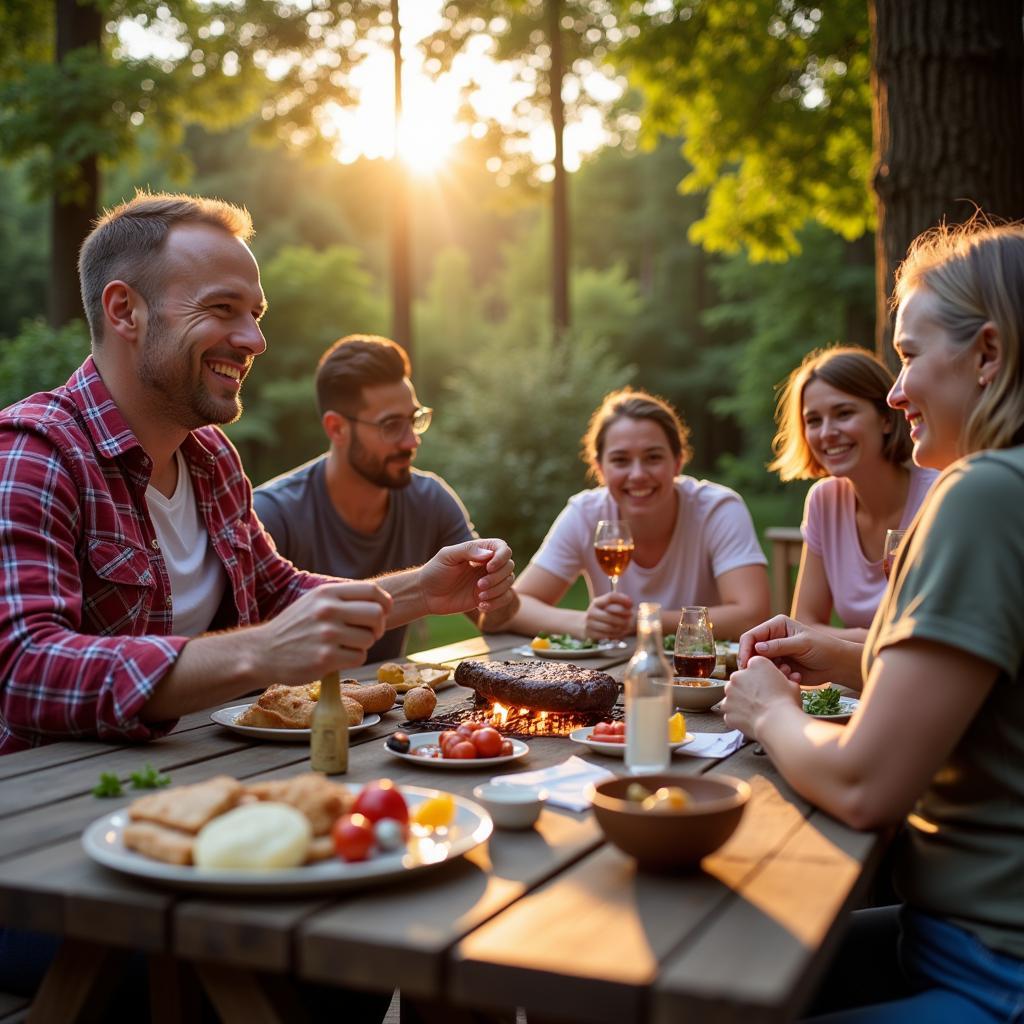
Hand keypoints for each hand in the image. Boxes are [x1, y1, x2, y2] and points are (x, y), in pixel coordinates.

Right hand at [254, 582, 391, 681]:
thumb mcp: (314, 601)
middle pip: (376, 614)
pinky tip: (338, 657)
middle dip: (378, 626)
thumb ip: (343, 597)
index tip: (383, 612)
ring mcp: (326, 634)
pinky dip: (353, 659)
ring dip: (363, 645)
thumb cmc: (295, 626)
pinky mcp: (325, 658)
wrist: (263, 652)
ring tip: (345, 645)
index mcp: (326, 593)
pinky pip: (359, 657)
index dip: (384, 603)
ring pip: (369, 638)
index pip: (372, 591)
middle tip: (368, 633)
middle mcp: (327, 610)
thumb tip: (380, 601)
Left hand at [419, 539, 514, 615]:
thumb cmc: (435, 571)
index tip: (489, 567)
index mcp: (479, 551)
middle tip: (479, 585)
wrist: (426, 594)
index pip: (503, 548)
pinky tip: (481, 606)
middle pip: (509, 566)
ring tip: (479, 597)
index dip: (501, 557)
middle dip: (498, 577)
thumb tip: (489, 555)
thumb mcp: (447, 556)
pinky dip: (497, 603)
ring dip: (497, 591)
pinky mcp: (487, 596)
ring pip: (509, 582)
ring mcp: (488, 581)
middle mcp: (487, 565)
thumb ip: (467, 551)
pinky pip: (505, 599)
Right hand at [585, 592, 633, 638]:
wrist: (584, 624)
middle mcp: (591, 612)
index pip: (610, 597)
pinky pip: (606, 635)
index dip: (622, 599)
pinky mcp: (590, 634)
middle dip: (623, 619)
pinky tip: (619, 632)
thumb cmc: (602, 614)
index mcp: (596, 602)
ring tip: (626, 627)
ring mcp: (589, 623)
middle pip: (610, 615)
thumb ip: (618, 603)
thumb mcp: (607, 605)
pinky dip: (615, 635)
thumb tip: (630, 604)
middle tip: (630, 619)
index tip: (631, 604)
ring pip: (609, 627)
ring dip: (620, 628)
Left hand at [721, 656, 800, 737]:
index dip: (761, 677)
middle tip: (760, 699)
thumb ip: (782, 678)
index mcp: (756, 664)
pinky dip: (737, 716)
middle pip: (741, 679)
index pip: (755, 666)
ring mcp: (730, 692)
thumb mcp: (791, 683)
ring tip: (755, 710)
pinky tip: (749, 720)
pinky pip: (731, 712)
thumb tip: (784, 680)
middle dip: (748, 687)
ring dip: (741, 701)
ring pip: (733, 695)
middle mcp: (738, 675)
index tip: (766, 685)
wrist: (777, 722)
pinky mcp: (726, 709)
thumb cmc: (786, 702)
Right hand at [737, 614, 849, 686]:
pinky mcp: (779, 666)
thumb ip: (779, 645)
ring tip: (787, 673)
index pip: (751, 636)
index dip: (745, 649)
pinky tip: (793, 676)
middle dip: (755, 662)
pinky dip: (777, 676)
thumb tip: (757, 647)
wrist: (837, 664)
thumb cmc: (823, 648)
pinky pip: (769, 673)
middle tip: (760, 673)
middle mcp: (772, 638)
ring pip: (759, 664)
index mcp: (776, 625)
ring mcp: (775, 653)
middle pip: (751, 650)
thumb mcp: (802, 644)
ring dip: (769, 670)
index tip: (745, 663)